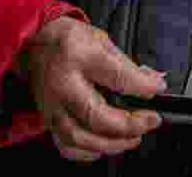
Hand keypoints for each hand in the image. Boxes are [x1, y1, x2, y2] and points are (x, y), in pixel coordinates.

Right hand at [15, 17, 167, 161]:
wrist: (32, 43)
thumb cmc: (66, 40)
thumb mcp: (100, 39)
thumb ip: (127, 64)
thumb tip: (153, 82)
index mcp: (77, 54)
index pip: (116, 75)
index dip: (143, 86)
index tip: (158, 89)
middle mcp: (62, 84)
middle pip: (96, 116)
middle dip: (129, 124)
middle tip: (149, 121)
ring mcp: (52, 106)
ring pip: (80, 138)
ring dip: (112, 143)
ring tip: (133, 137)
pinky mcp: (48, 120)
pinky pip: (67, 146)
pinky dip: (89, 152)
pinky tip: (105, 144)